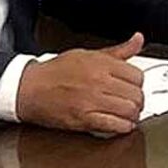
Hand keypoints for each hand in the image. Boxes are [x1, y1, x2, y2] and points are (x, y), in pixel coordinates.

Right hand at [16, 33, 145, 134]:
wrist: (30, 88)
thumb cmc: (56, 72)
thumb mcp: (88, 54)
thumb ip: (118, 51)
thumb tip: (137, 40)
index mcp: (101, 64)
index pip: (137, 76)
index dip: (138, 84)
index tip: (134, 87)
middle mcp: (98, 81)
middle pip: (136, 95)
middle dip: (138, 101)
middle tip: (133, 102)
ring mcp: (92, 101)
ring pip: (129, 111)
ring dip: (133, 115)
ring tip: (128, 114)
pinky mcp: (84, 119)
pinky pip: (114, 126)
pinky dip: (122, 127)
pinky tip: (120, 124)